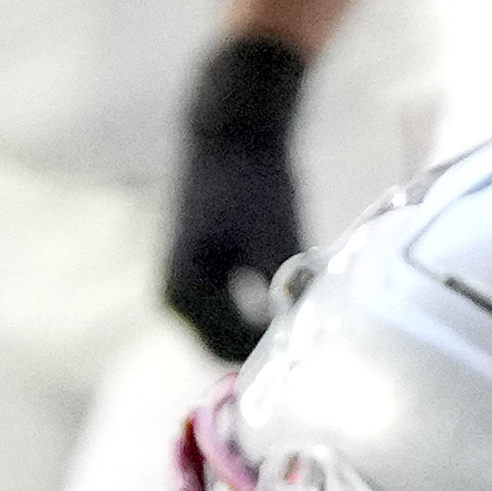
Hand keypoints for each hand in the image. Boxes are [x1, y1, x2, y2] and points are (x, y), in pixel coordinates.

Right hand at [164, 33, 310, 362]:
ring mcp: (181, 288)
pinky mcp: (197, 275)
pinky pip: (232, 313)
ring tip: (309, 320)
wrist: (233, 133)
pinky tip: (295, 300)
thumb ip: (288, 296)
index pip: (231, 352)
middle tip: (317, 345)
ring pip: (232, 332)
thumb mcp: (278, 242)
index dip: (274, 357)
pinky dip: (260, 314)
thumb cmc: (256, 183)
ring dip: (266, 331)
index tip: (316, 352)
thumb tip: (311, 340)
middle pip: (229, 348)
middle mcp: (173, 299)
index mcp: (184, 293)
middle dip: (269, 348)